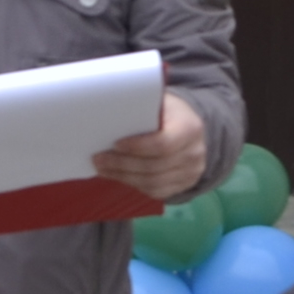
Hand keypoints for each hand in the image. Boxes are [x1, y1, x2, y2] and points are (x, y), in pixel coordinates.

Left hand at [95, 92, 209, 202]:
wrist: (195, 129)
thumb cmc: (170, 112)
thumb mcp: (162, 102)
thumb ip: (143, 108)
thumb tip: (109, 114)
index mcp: (190, 128)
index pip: (162, 144)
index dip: (137, 147)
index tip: (115, 144)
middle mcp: (194, 153)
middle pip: (153, 166)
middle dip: (122, 164)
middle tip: (98, 158)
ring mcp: (191, 173)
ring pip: (152, 182)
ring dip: (123, 176)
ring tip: (103, 168)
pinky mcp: (184, 185)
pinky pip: (156, 191)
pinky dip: (134, 184)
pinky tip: (119, 175)